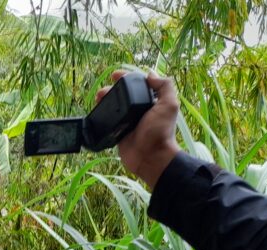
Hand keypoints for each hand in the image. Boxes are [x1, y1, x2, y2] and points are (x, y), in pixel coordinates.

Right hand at [97, 71, 179, 189]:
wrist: (150, 157)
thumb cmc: (161, 132)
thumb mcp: (169, 105)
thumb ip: (164, 87)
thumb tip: (150, 74)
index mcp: (152, 101)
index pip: (138, 85)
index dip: (127, 77)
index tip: (115, 75)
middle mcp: (139, 110)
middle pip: (123, 95)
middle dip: (112, 89)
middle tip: (102, 91)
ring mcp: (128, 121)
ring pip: (114, 107)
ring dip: (105, 101)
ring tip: (98, 99)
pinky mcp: (118, 132)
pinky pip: (108, 121)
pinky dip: (102, 115)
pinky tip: (97, 111)